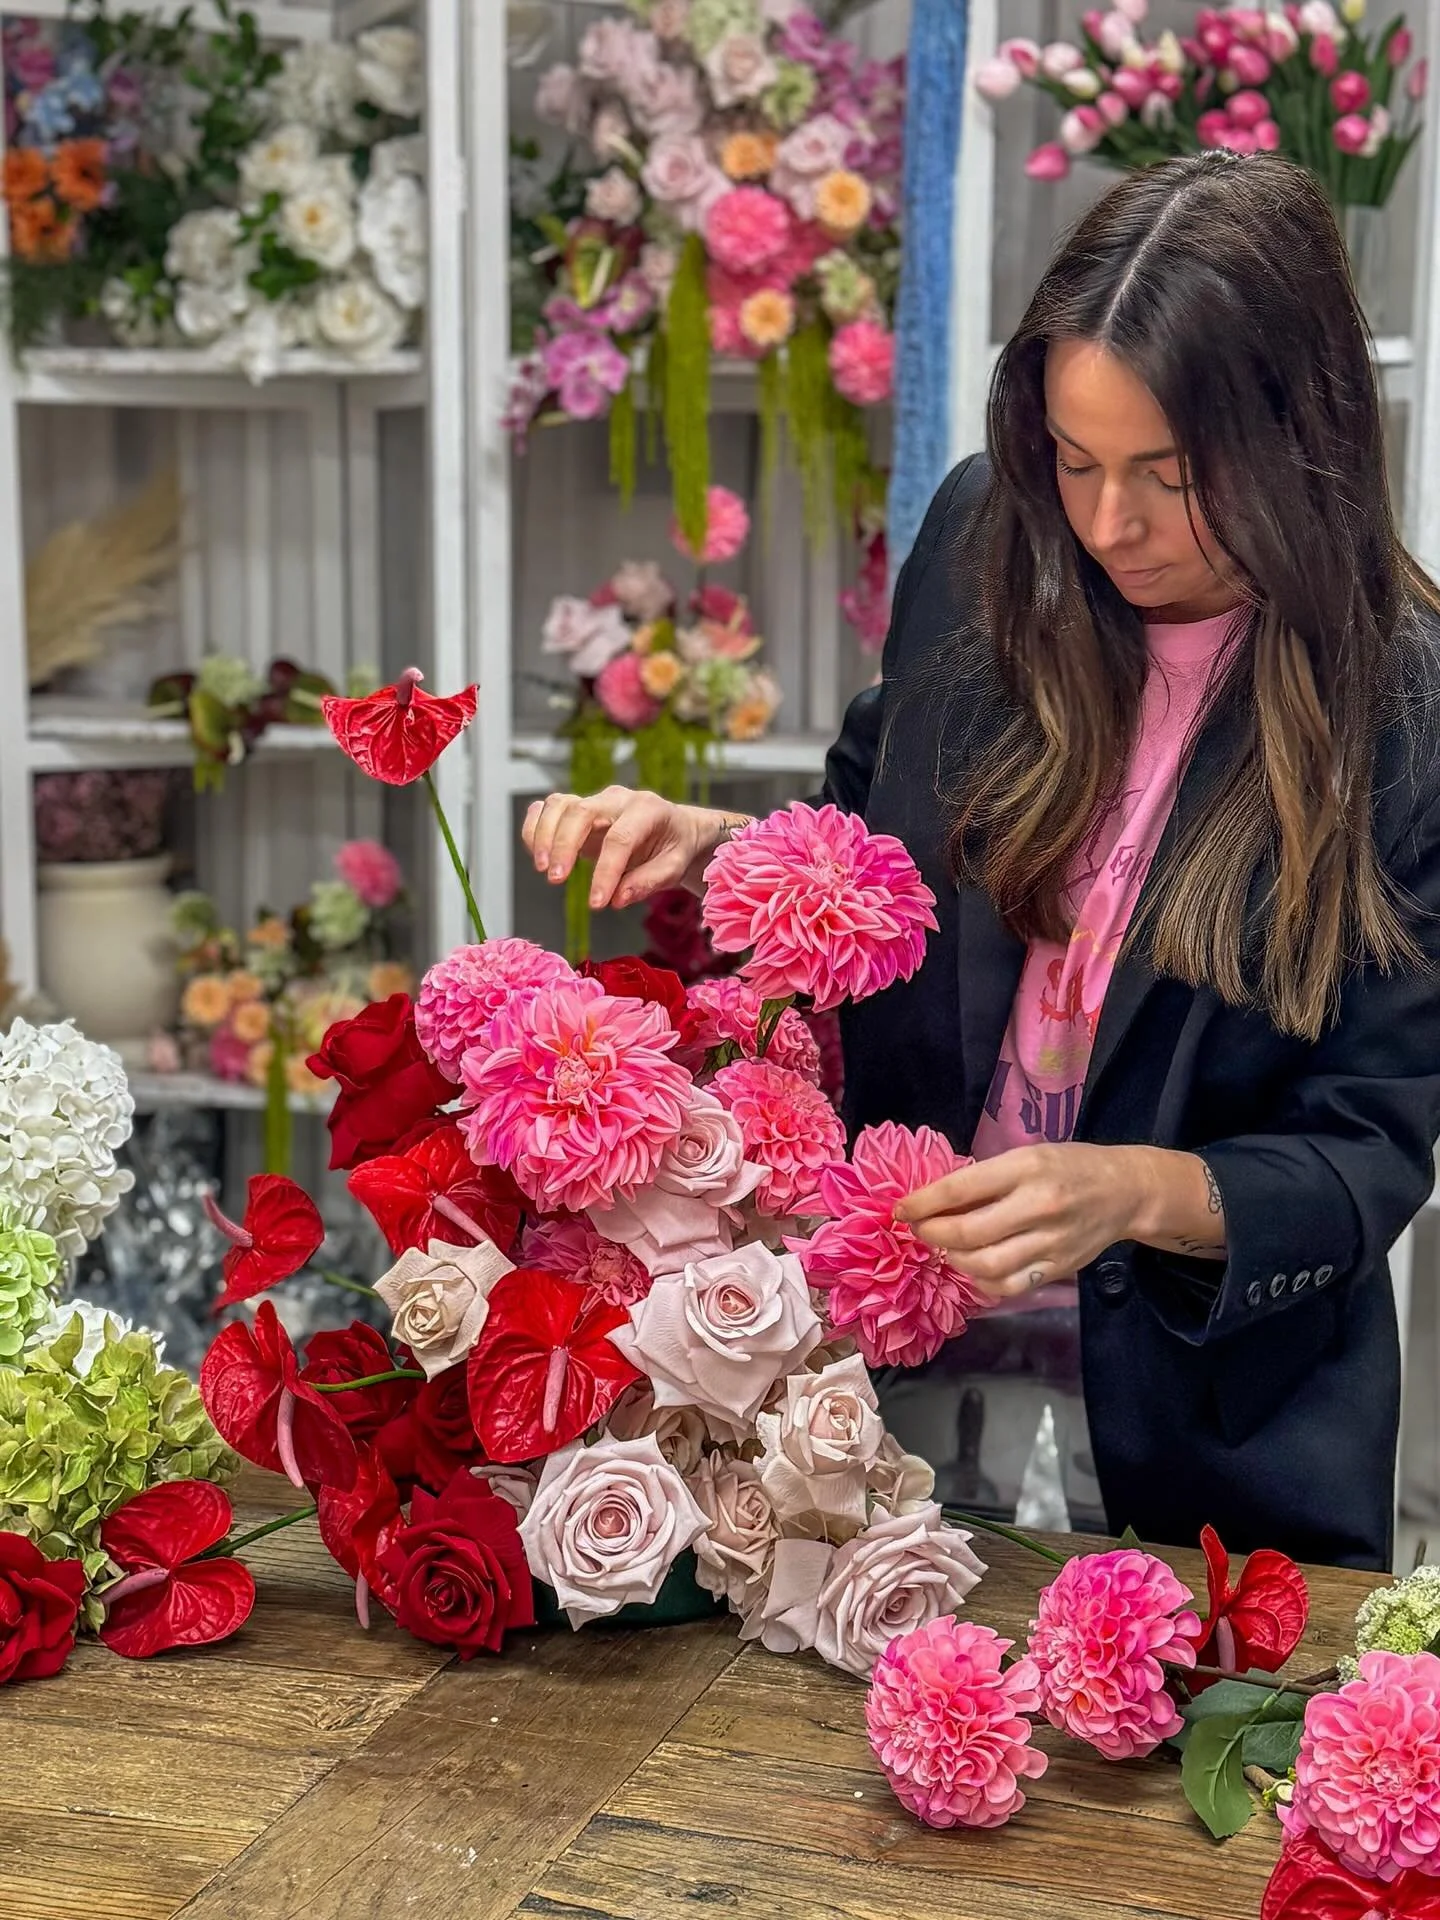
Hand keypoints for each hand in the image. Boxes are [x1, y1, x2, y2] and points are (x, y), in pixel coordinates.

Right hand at [521, 785, 744, 909]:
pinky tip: (537, 855)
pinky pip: (548, 809)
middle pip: (581, 812)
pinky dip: (536, 828)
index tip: (597, 903)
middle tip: (556, 880)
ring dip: (544, 835)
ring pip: (559, 805)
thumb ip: (647, 882)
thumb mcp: (675, 868)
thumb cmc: (674, 848)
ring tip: (543, 869)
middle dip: (564, 846)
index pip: (620, 838)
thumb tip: (617, 898)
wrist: (674, 829)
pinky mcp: (578, 810)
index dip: (605, 872)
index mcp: (648, 809)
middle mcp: (617, 799)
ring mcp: (595, 801)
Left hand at [894, 1144, 1153, 1302]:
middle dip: (931, 1234)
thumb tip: (933, 1200)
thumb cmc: (1069, 1166)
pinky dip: (981, 1281)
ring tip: (943, 1247)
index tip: (900, 1209)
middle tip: (918, 1228)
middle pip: (967, 1233)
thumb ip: (985, 1178)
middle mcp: (1037, 1206)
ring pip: (984, 1266)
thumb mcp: (1026, 1156)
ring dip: (952, 1260)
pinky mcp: (1058, 1269)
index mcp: (1025, 1168)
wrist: (1125, 1191)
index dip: (922, 1203)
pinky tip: (973, 1266)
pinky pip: (1008, 1286)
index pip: (960, 1189)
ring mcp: (1050, 1242)